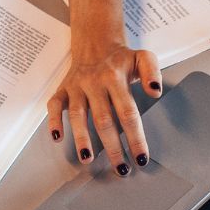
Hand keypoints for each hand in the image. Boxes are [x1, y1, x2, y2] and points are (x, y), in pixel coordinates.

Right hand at [48, 31, 162, 174]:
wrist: (95, 40)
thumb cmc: (121, 57)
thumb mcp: (143, 57)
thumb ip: (152, 72)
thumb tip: (155, 91)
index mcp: (116, 78)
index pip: (128, 113)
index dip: (135, 138)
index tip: (141, 158)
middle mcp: (95, 83)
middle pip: (104, 119)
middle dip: (112, 147)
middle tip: (121, 168)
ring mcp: (77, 87)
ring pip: (78, 115)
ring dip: (82, 138)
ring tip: (88, 159)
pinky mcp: (63, 89)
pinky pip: (54, 105)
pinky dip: (53, 121)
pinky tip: (57, 137)